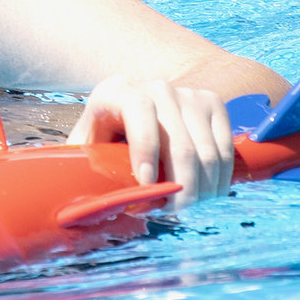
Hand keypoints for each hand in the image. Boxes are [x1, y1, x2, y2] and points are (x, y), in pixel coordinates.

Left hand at [69, 75, 235, 209]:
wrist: (133, 107)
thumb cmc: (104, 135)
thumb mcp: (87, 146)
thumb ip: (81, 166)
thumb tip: (75, 205)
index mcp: (117, 92)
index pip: (140, 113)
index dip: (145, 150)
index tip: (147, 185)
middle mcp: (156, 87)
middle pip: (179, 142)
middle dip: (180, 187)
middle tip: (172, 212)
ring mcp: (188, 94)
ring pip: (207, 152)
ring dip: (202, 189)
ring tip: (187, 208)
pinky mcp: (213, 104)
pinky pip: (225, 149)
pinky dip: (220, 179)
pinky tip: (207, 195)